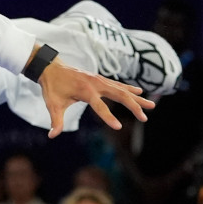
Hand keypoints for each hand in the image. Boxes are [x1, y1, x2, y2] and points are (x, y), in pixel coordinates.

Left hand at [39, 59, 154, 138]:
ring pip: (122, 90)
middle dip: (133, 107)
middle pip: (119, 95)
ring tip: (152, 105)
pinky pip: (118, 85)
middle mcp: (95, 84)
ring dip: (137, 98)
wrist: (51, 67)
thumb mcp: (53, 104)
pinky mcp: (100, 79)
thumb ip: (56, 120)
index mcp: (85, 91)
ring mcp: (99, 80)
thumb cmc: (52, 87)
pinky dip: (129, 89)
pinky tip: (140, 93)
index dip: (108, 117)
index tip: (119, 128)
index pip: (99, 106)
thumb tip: (52, 136)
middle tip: (145, 118)